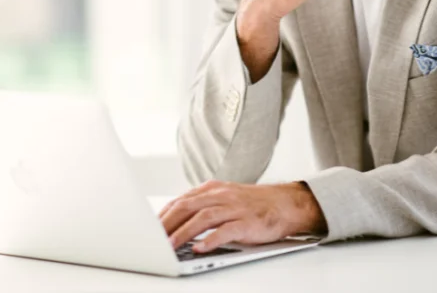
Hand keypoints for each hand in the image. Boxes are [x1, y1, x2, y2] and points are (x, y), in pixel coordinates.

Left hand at [160, 180, 326, 253]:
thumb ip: (203, 205)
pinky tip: (200, 248)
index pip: (182, 200)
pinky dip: (211, 240)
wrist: (286, 203)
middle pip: (188, 206)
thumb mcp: (225, 197)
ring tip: (170, 245)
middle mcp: (222, 196)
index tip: (150, 227)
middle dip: (168, 222)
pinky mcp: (247, 222)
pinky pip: (226, 231)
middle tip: (153, 237)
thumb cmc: (253, 204)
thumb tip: (176, 218)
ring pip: (203, 218)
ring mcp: (234, 208)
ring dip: (184, 232)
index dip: (164, 213)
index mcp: (213, 189)